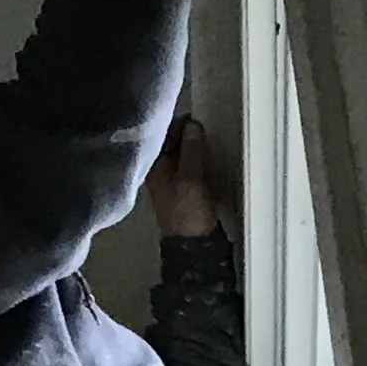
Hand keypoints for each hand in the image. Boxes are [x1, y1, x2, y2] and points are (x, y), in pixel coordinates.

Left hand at [146, 113, 224, 238]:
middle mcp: (161, 171)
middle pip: (174, 142)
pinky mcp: (187, 189)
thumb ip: (191, 149)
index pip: (164, 133)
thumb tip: (193, 124)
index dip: (180, 123)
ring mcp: (174, 181)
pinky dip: (201, 160)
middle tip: (208, 130)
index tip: (199, 119)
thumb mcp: (190, 177)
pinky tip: (211, 159)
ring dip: (197, 147)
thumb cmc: (188, 212)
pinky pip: (193, 166)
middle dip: (190, 134)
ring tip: (211, 142)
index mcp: (155, 167)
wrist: (195, 246)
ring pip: (185, 154)